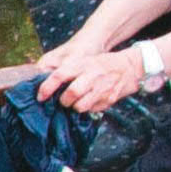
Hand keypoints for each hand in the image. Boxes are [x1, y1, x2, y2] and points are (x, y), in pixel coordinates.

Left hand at [37, 36, 154, 110]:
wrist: (129, 67)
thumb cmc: (101, 64)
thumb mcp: (85, 61)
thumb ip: (68, 72)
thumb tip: (47, 85)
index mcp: (82, 64)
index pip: (60, 75)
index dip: (47, 87)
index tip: (40, 97)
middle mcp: (92, 76)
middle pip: (71, 94)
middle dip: (64, 101)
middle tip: (63, 100)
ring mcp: (101, 89)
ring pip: (80, 107)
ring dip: (75, 107)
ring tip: (78, 101)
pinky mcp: (109, 100)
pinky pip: (91, 110)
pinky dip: (88, 108)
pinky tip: (92, 100)